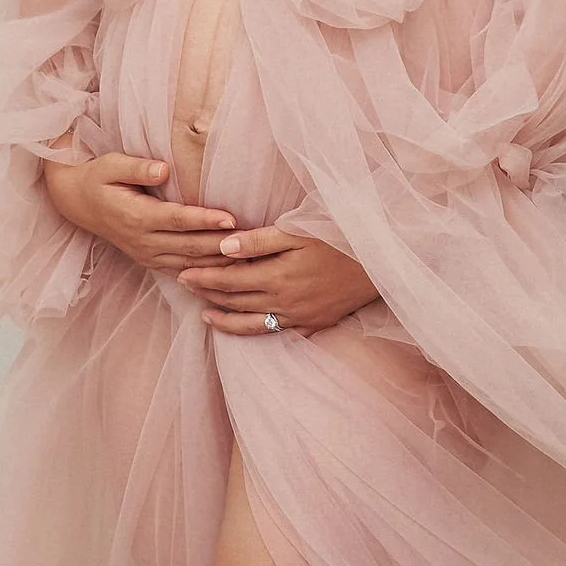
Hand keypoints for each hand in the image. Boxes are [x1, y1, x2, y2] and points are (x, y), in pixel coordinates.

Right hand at [42, 152, 239, 274]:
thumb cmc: (99, 177)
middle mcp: (142, 240)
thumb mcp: (111, 164)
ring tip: (248, 259)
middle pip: (189, 246)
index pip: (177, 220)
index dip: (205, 220)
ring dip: (218, 264)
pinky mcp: (150, 261)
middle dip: (222, 245)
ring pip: (189, 264)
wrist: (77, 202)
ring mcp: (146, 255)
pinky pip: (181, 272)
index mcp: (136, 216)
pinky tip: (228, 272)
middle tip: (253, 242)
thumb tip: (165, 169)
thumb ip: (137, 167)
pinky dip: (205, 274)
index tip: (232, 218)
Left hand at [175, 224, 379, 336]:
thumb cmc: (339, 237)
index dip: (204, 277)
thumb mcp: (298, 231)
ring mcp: (300, 317)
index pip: (230, 280)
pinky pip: (278, 334)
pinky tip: (246, 327)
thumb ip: (259, 240)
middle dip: (208, 294)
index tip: (183, 272)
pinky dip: (256, 332)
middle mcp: (285, 302)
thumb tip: (223, 246)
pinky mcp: (315, 324)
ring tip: (206, 316)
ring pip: (253, 325)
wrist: (381, 262)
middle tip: (185, 286)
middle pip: (237, 302)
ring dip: (226, 321)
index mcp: (278, 277)